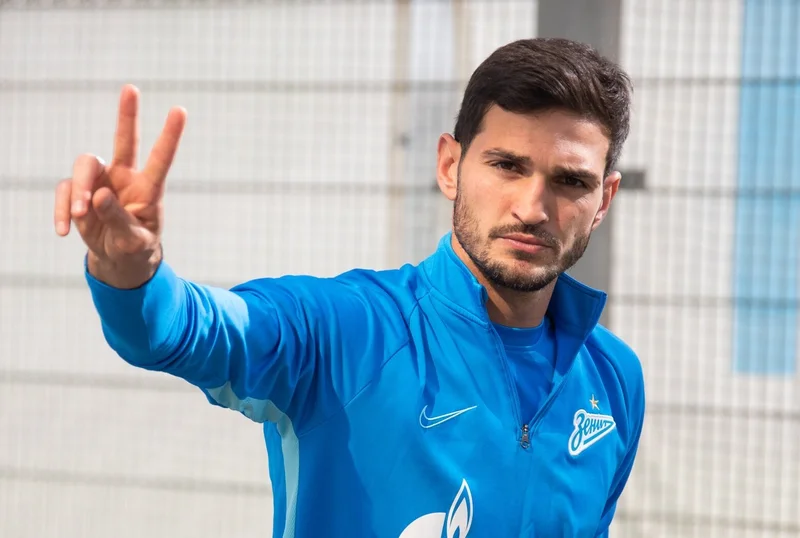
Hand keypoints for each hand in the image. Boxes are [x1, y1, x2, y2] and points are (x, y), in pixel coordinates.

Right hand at [54, 84, 186, 287]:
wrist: (119, 260)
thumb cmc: (135, 248)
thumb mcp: (134, 241)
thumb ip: (119, 220)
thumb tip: (97, 196)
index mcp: (148, 189)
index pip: (161, 160)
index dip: (170, 136)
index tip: (180, 110)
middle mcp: (125, 178)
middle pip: (124, 141)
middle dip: (128, 115)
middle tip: (132, 89)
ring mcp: (100, 182)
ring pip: (85, 165)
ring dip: (78, 188)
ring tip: (80, 215)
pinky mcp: (79, 192)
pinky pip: (65, 191)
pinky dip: (62, 210)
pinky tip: (64, 231)